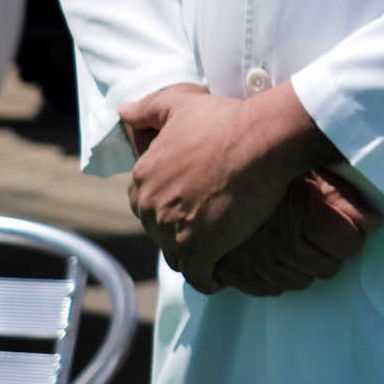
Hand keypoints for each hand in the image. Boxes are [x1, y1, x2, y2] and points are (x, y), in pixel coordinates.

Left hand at [123, 84, 334, 292]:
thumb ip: (149, 109)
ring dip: (193, 252)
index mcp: (143, 177)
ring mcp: (173, 231)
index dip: (169, 200)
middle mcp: (151, 207)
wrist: (261, 141)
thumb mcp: (182, 105)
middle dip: (180, 228)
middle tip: (208, 222)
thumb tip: (123, 110)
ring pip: (178, 253)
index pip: (146, 200)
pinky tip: (220, 275)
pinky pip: (200, 276)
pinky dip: (209, 278)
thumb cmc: (225, 120)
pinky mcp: (200, 250)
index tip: (190, 198)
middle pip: (161, 229)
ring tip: (216, 247)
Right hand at [212, 170, 382, 296]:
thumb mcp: (311, 173)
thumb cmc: (271, 171)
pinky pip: (270, 289)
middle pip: (327, 267)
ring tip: (305, 244)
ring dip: (308, 266)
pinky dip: (279, 277)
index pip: (346, 243)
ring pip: (301, 281)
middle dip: (334, 253)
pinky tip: (281, 258)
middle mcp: (278, 240)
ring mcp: (254, 260)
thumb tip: (375, 221)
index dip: (354, 237)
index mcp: (301, 211)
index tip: (352, 229)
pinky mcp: (232, 272)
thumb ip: (343, 196)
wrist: (211, 175)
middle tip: (330, 237)